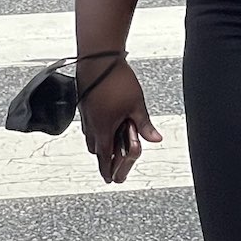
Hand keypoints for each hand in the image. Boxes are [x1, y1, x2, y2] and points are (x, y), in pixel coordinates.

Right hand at [78, 61, 161, 184]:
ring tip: (115, 140)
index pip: (104, 158)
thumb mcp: (137, 105)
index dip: (108, 170)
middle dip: (106, 157)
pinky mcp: (85, 107)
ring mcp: (86, 116)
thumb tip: (155, 139)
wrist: (98, 61)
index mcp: (103, 130)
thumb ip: (145, 125)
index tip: (110, 179)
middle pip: (97, 150)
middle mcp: (91, 126)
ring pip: (92, 137)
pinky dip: (99, 129)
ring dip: (102, 142)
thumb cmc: (116, 81)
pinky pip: (90, 125)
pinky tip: (109, 121)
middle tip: (116, 159)